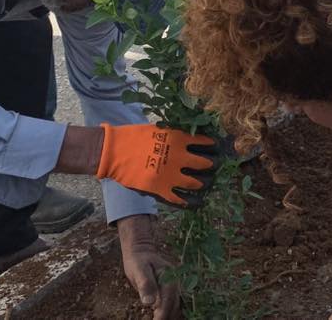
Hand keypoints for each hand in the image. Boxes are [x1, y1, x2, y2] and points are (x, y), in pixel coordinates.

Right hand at [95, 124, 217, 207]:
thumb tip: (192, 139)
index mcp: (179, 139)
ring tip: (205, 184)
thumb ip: (176, 135)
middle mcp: (178, 157)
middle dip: (213, 166)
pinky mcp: (160, 189)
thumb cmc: (134, 136)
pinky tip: (194, 202)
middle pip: (205, 164)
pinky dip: (188, 202)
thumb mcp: (160, 128)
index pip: (204, 143)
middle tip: (216, 167)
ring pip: (195, 183)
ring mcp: (170, 175)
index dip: (213, 146)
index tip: (217, 148)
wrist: (114, 151)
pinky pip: (179, 199)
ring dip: (203, 184)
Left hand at [119, 216, 180, 319]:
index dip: (162, 316)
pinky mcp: (170, 291)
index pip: (168, 303)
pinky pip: (172, 305)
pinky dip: (168, 313)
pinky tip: (159, 317)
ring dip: (169, 316)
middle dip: (166, 318)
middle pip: (175, 308)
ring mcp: (174, 288)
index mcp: (170, 279)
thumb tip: (149, 303)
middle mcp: (176, 285)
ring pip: (176, 308)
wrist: (141, 251)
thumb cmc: (138, 261)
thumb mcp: (139, 270)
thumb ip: (145, 284)